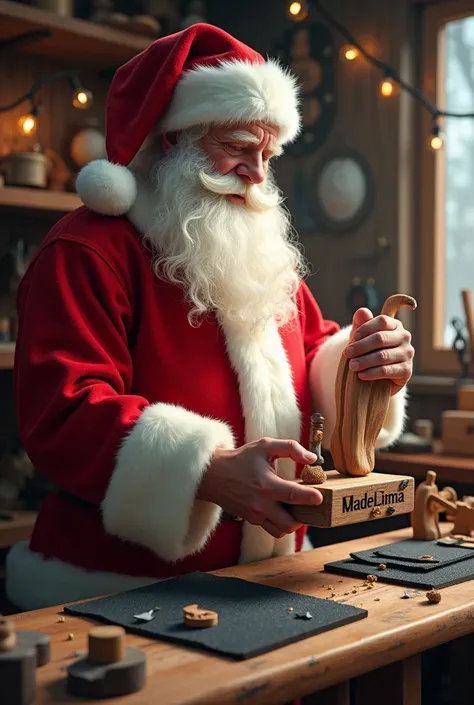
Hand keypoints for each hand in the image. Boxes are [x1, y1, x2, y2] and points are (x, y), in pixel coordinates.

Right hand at [197, 438, 322, 538]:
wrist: (214, 475)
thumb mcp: (265, 445)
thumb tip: (311, 459)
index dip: (310, 498)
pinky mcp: (252, 520)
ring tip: (295, 507)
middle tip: (308, 504)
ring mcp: (256, 515)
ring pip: (282, 531)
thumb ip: (291, 448)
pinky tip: (282, 510)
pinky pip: (272, 529)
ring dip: (292, 522)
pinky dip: (281, 523)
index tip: (320, 497)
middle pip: (290, 523)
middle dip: (304, 516)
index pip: (293, 495)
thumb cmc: (241, 459)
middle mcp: (261, 504)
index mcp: (266, 485)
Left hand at [344, 307, 414, 393]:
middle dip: (361, 346)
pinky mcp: (406, 370)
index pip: (382, 321)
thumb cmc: (368, 349)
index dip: (366, 328)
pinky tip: (361, 375)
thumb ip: (360, 323)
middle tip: (347, 353)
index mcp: (395, 325)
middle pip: (381, 338)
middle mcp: (404, 337)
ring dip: (364, 361)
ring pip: (383, 356)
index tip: (353, 337)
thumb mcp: (362, 336)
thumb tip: (362, 311)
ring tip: (352, 365)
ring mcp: (407, 354)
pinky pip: (387, 371)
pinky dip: (372, 373)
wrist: (378, 374)